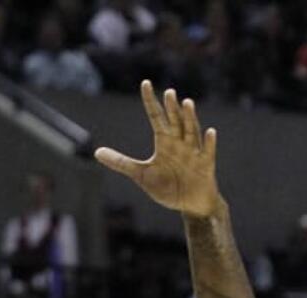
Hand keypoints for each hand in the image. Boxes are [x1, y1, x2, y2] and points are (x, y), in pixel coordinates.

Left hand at [95, 82, 220, 219]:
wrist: (190, 204)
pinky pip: (208, 152)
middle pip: (175, 121)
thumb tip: (97, 153)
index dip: (150, 101)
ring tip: (186, 103)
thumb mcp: (142, 175)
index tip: (145, 83)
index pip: (156, 116)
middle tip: (168, 93)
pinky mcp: (205, 165)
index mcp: (164, 142)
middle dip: (172, 108)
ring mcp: (193, 152)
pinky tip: (210, 132)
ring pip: (192, 131)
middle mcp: (179, 142)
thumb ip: (121, 163)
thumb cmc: (167, 187)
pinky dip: (209, 143)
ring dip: (189, 118)